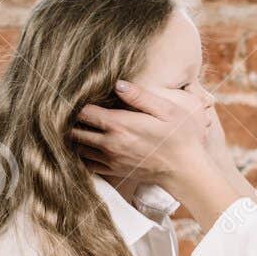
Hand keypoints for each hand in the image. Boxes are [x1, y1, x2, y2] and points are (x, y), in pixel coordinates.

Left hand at [71, 80, 212, 189]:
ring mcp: (110, 159)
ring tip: (78, 125)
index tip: (78, 97)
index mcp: (119, 124)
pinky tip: (87, 145)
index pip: (83, 112)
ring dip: (75, 137)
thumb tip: (118, 84)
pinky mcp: (114, 171)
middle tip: (72, 110)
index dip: (76, 103)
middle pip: (75, 130)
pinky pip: (86, 164)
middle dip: (70, 120)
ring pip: (78, 147)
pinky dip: (82, 155)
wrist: (186, 171)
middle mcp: (109, 143)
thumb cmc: (180, 138)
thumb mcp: (167, 110)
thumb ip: (140, 96)